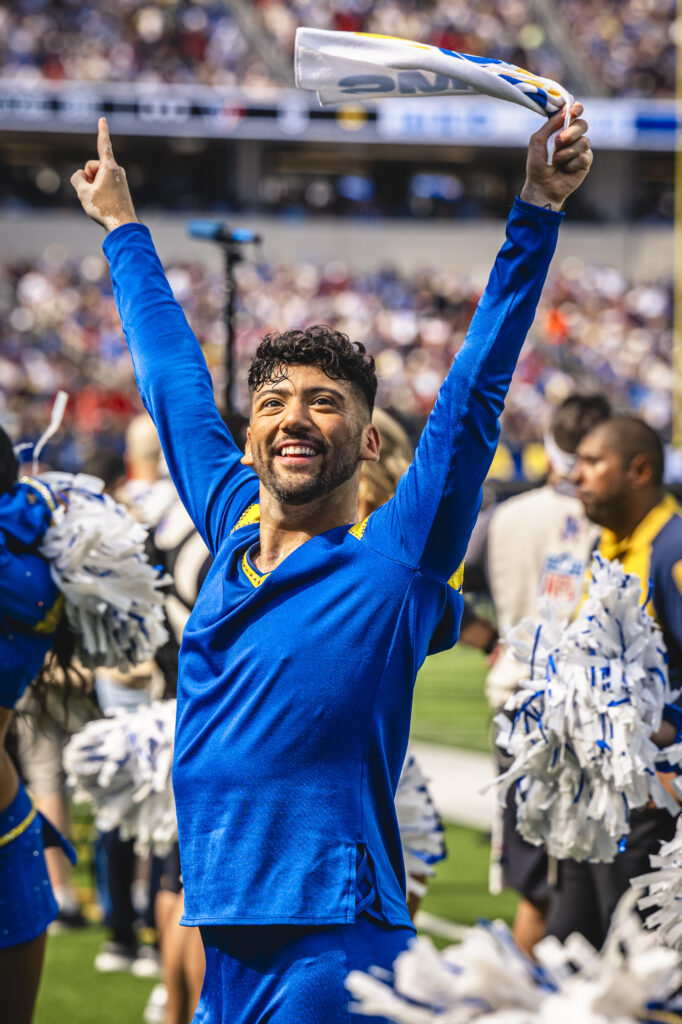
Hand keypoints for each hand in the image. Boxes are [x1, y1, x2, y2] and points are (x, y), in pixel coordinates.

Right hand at [71, 117, 137, 231]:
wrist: (123, 226)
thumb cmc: (104, 208)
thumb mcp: (83, 192)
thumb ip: (77, 178)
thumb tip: (81, 176)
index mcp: (109, 167)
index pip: (103, 144)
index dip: (102, 131)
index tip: (103, 118)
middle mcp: (117, 170)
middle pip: (93, 166)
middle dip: (88, 176)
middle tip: (94, 193)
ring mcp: (120, 180)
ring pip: (97, 177)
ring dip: (93, 186)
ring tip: (100, 201)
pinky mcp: (121, 188)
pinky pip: (103, 185)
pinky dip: (99, 191)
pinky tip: (104, 204)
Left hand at [519, 102, 591, 211]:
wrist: (542, 187)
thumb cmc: (537, 165)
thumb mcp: (538, 141)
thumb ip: (550, 125)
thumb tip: (565, 110)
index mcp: (561, 129)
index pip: (574, 113)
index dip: (576, 108)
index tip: (573, 110)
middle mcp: (572, 137)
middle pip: (582, 124)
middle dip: (570, 133)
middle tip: (558, 142)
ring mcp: (580, 149)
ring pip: (584, 141)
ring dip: (568, 152)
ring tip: (556, 161)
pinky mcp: (586, 161)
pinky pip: (585, 156)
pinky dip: (572, 163)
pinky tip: (565, 169)